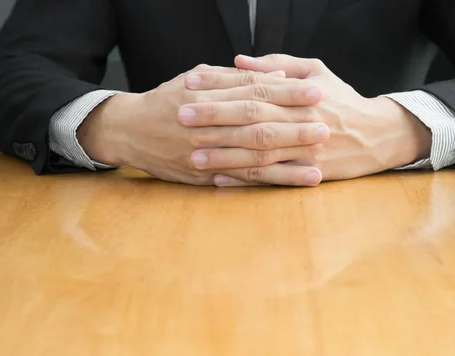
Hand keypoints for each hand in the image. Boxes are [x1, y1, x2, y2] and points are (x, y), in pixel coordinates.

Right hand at [76, 64, 326, 185]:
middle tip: (325, 128)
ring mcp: (205, 154)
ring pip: (252, 158)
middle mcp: (207, 126)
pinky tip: (291, 182)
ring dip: (287, 162)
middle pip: (258, 126)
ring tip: (318, 163)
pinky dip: (268, 182)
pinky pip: (241, 180)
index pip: (255, 92)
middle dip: (293, 129)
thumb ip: (235, 77)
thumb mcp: (196, 78)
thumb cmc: (167, 100)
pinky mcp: (203, 176)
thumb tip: (275, 74)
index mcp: (207, 96)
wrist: (129, 131)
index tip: (316, 92)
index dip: (286, 93)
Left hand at [188, 55, 431, 186]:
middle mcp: (300, 122)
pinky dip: (245, 180)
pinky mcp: (307, 174)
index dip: (220, 85)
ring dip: (224, 154)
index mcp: (299, 94)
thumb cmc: (344, 101)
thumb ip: (279, 64)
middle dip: (215, 117)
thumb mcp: (318, 72)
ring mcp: (304, 151)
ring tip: (193, 154)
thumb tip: (239, 60)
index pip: (252, 87)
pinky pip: (272, 179)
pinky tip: (220, 179)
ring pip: (258, 153)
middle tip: (182, 116)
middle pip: (251, 119)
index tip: (191, 81)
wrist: (378, 135)